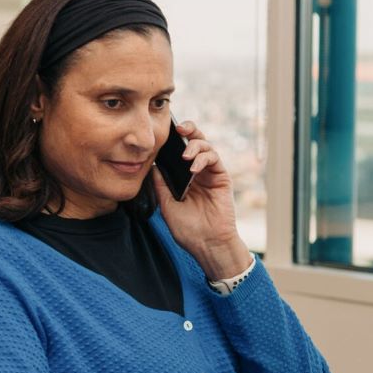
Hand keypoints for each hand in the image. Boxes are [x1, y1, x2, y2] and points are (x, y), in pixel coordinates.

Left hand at [151, 120, 249, 279]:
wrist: (208, 244)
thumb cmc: (188, 229)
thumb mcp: (167, 205)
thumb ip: (161, 185)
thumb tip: (151, 165)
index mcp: (184, 178)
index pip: (178, 152)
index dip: (172, 141)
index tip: (162, 135)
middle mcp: (197, 172)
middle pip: (194, 142)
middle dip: (188, 130)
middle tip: (178, 128)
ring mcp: (210, 174)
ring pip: (205, 146)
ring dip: (194, 145)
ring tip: (185, 156)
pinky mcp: (222, 177)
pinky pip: (214, 158)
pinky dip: (204, 158)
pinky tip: (193, 168)